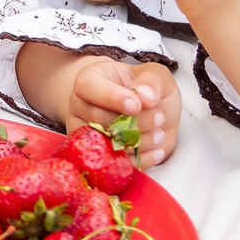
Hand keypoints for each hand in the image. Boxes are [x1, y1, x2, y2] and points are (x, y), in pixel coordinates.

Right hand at [63, 56, 181, 166]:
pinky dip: (140, 159)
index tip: (137, 105)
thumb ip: (152, 79)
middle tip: (159, 118)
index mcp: (90, 81)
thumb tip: (145, 96)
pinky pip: (115, 164)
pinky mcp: (99, 157)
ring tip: (159, 133)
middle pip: (96, 119)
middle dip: (133, 122)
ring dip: (138, 142)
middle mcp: (80, 107)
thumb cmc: (148, 89)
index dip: (111, 97)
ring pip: (104, 144)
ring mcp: (86, 134)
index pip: (86, 87)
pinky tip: (157, 149)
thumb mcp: (156, 75)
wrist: (151, 112)